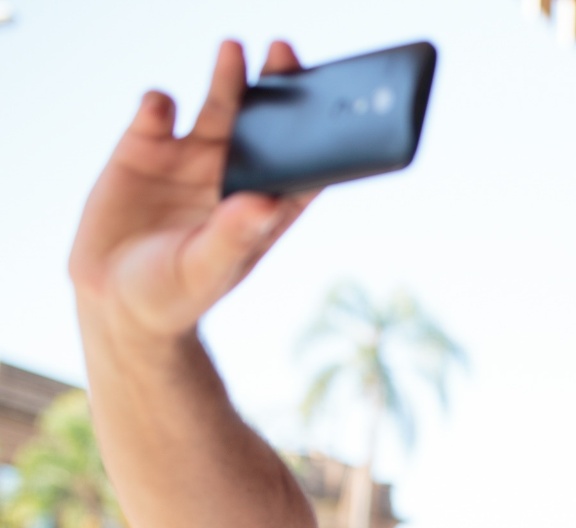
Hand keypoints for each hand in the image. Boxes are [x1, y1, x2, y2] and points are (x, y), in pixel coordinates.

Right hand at [69, 40, 315, 338]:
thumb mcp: (204, 269)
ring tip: (233, 49)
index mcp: (261, 207)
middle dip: (275, 87)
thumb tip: (266, 202)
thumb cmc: (173, 294)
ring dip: (226, 79)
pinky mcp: (142, 152)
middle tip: (284, 50)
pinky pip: (157, 114)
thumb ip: (233, 234)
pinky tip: (160, 106)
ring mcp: (188, 161)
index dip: (321, 134)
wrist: (113, 299)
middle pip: (263, 123)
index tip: (331, 103)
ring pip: (216, 109)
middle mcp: (231, 176)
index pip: (303, 165)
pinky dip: (159, 104)